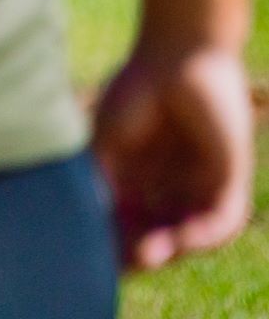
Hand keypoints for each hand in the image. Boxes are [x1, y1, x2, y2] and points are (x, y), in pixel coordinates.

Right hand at [90, 44, 253, 271]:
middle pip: (157, 238)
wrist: (176, 53)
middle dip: (139, 255)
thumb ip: (100, 186)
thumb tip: (90, 229)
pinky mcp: (231, 177)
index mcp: (139, 182)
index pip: (126, 226)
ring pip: (191, 237)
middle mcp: (172, 189)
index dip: (109, 247)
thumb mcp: (104, 145)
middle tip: (121, 264)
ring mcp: (203, 185)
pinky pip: (224, 220)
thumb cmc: (134, 91)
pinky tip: (180, 241)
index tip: (87, 259)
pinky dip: (203, 236)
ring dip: (171, 252)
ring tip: (149, 256)